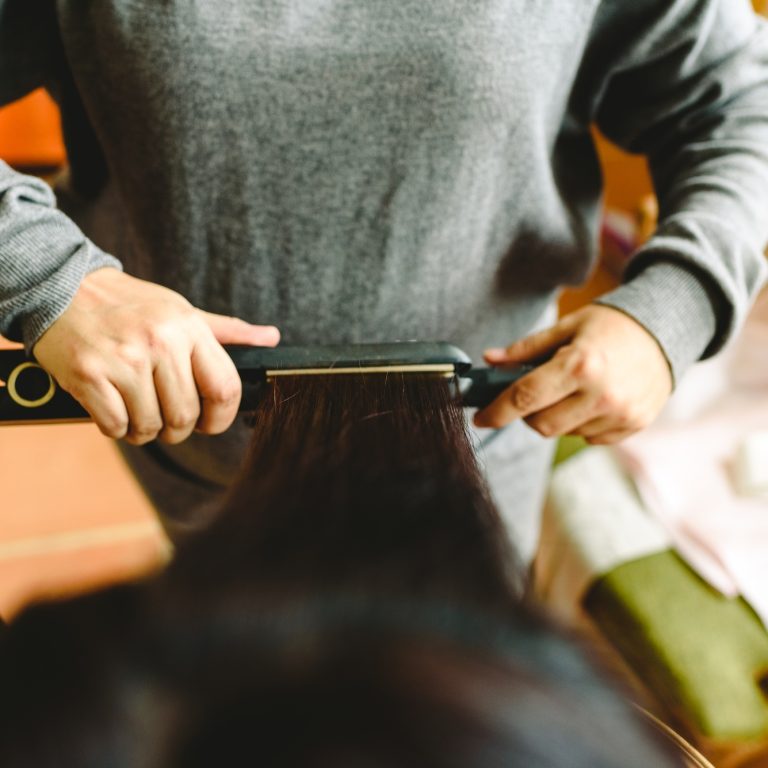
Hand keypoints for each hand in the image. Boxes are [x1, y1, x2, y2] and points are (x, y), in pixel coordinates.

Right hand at [33, 268, 279, 444]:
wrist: (60, 286)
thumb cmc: (128, 304)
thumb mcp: (181, 310)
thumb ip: (227, 330)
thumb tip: (271, 338)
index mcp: (189, 327)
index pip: (225, 389)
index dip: (220, 418)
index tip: (207, 423)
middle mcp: (161, 342)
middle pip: (186, 416)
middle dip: (176, 429)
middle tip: (163, 418)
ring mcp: (124, 358)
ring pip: (150, 426)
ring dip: (143, 429)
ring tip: (134, 408)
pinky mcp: (89, 374)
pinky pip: (115, 426)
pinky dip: (114, 426)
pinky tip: (110, 405)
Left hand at [473, 304, 672, 443]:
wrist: (667, 332)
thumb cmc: (611, 326)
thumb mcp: (568, 327)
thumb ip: (526, 349)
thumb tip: (490, 360)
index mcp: (580, 364)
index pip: (525, 397)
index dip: (497, 411)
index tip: (480, 418)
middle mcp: (601, 395)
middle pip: (541, 425)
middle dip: (528, 413)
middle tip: (533, 393)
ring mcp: (619, 414)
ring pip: (564, 433)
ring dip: (556, 417)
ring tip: (570, 389)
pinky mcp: (632, 426)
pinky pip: (588, 438)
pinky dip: (580, 424)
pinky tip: (591, 399)